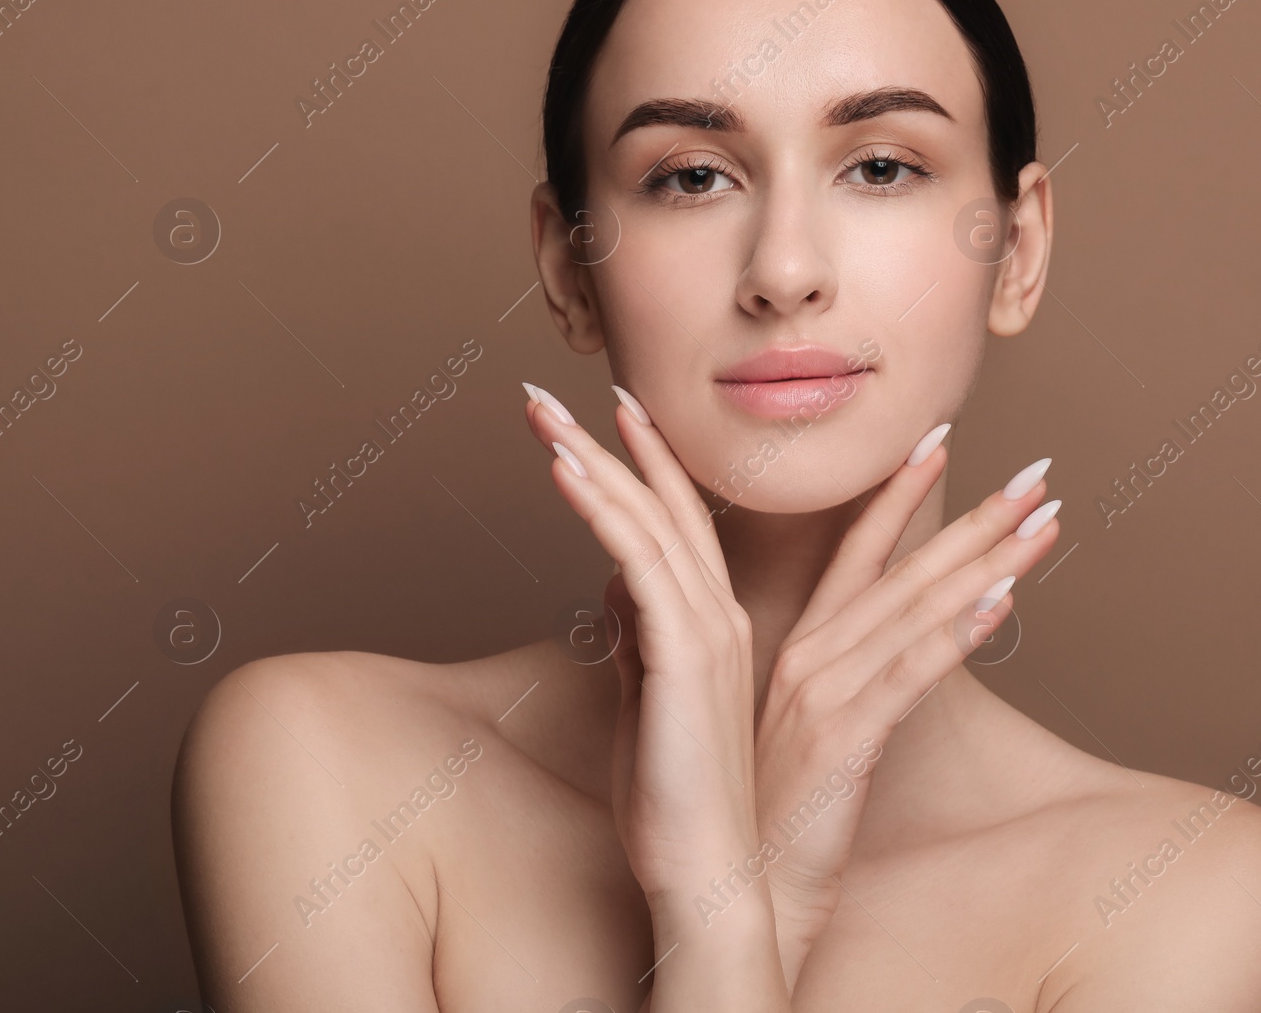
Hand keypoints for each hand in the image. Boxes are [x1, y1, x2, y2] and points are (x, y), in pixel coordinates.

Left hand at [521, 383, 759, 915]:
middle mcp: (717, 613)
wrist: (707, 868)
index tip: (609, 411)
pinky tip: (564, 470)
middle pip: (662, 504)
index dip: (643, 461)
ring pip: (649, 520)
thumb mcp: (643, 700)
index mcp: (710, 624)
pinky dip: (602, 508)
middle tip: (549, 393)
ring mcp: (707, 629)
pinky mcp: (686, 653)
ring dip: (593, 458)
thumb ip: (634, 638)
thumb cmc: (672, 799)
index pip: (677, 522)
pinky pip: (639, 560)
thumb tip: (610, 586)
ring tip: (543, 413)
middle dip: (607, 440)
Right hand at [750, 436, 1061, 982]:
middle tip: (1036, 473)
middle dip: (975, 517)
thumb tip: (761, 615)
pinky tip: (1005, 603)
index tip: (940, 441)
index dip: (898, 494)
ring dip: (988, 561)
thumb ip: (786, 664)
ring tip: (1044, 521)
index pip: (856, 551)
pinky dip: (958, 635)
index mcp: (796, 647)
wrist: (729, 889)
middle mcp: (810, 656)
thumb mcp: (768, 723)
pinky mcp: (842, 738)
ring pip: (917, 609)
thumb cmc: (752, 814)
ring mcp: (824, 693)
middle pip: (902, 568)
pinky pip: (911, 675)